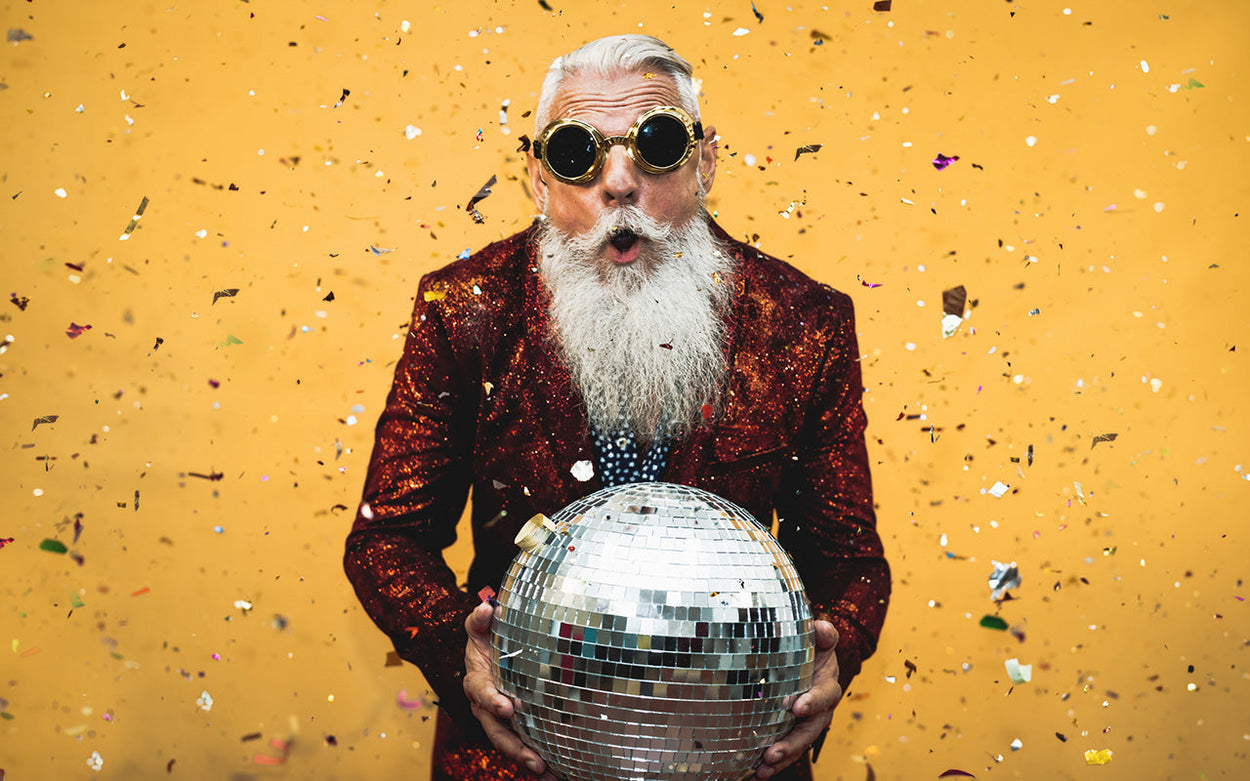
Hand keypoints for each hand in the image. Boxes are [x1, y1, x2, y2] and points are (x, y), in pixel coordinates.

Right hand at [463, 602, 559, 779]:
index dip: (492, 701)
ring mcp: (499, 718)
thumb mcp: (479, 626)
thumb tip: (486, 608)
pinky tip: (555, 770)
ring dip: (527, 758)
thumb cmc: (485, 638)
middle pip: (496, 730)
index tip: (508, 708)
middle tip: (533, 758)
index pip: (481, 692)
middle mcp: (485, 705)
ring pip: (509, 742)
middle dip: (514, 746)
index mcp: (476, 681)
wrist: (489, 651)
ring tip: (546, 771)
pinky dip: (537, 758)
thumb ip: (479, 619)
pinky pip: (523, 742)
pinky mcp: (514, 724)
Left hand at [754, 620, 841, 778]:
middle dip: (792, 743)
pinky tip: (755, 773)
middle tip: (773, 751)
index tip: (797, 707)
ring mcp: (805, 725)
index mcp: (828, 686)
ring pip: (797, 745)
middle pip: (810, 731)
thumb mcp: (819, 639)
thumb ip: (824, 634)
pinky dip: (772, 764)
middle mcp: (820, 710)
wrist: (805, 661)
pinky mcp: (790, 732)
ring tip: (762, 767)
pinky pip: (784, 750)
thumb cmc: (811, 649)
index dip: (814, 702)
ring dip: (781, 758)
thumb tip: (821, 627)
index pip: (825, 696)